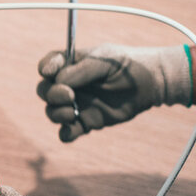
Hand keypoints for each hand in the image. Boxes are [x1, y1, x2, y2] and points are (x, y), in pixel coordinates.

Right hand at [37, 44, 191, 141]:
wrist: (151, 84)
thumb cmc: (129, 66)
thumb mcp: (106, 61)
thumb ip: (81, 70)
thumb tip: (58, 81)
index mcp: (72, 64)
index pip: (49, 65)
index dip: (45, 68)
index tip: (49, 72)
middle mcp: (70, 84)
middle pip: (45, 91)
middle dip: (51, 94)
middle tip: (69, 95)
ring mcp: (76, 104)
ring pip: (52, 112)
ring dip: (56, 114)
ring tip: (72, 113)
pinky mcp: (86, 122)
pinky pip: (67, 132)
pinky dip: (66, 133)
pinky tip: (74, 128)